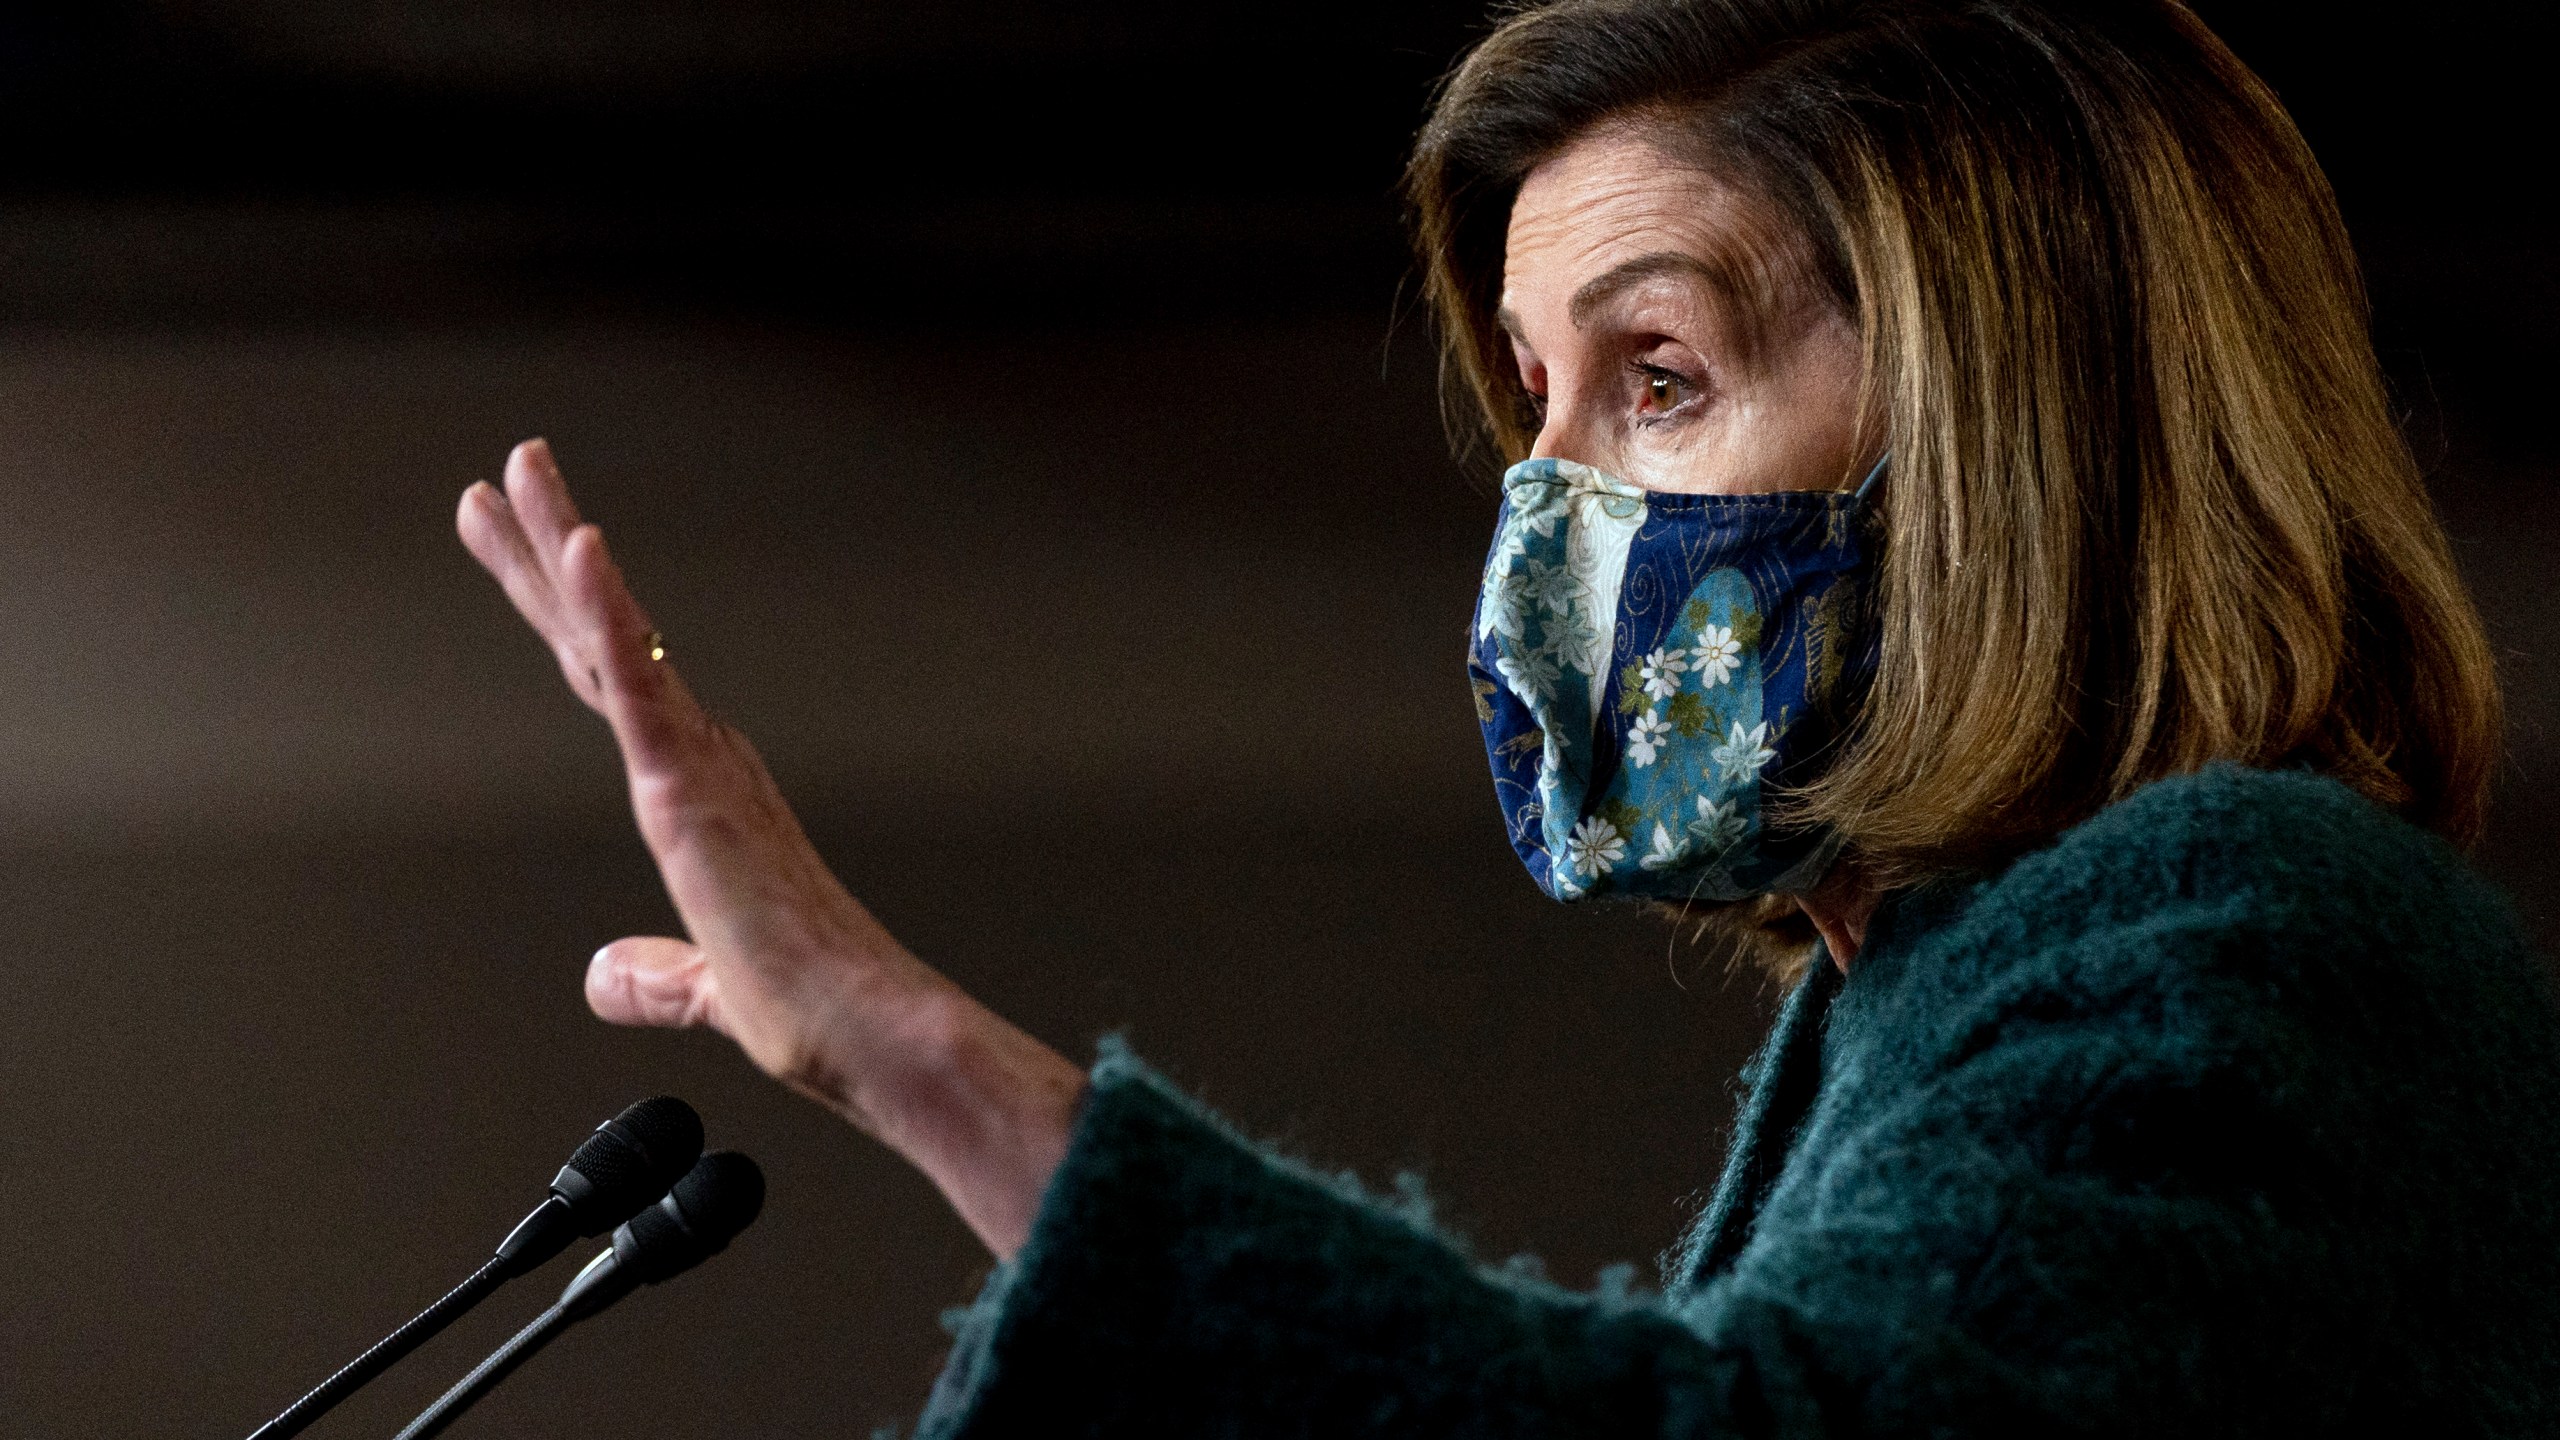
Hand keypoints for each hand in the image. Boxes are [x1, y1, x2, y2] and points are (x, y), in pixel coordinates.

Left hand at [456, 438, 1082, 1256]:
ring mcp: (698, 766)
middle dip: (546, 549)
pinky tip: (580, 546)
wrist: (869, 1030)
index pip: (615, 681)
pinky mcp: (691, 790)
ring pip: (610, 634)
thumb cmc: (814, 1009)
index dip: (569, 612)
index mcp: (704, 792)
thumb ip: (656, 975)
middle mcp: (703, 759)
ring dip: (560, 546)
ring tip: (519, 468)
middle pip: (602, 635)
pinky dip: (610, 608)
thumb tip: (605, 975)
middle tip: (507, 469)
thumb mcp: (706, 988)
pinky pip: (640, 680)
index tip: (532, 548)